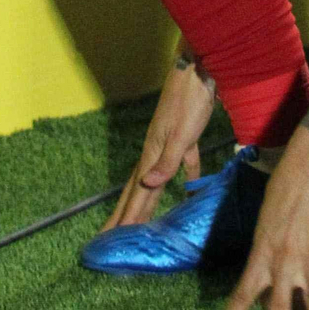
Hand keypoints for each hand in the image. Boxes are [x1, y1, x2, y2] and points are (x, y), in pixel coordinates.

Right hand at [105, 49, 217, 229]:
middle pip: (138, 189)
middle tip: (111, 238)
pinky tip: (188, 190)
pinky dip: (184, 179)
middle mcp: (155, 152)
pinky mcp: (185, 138)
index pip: (138, 192)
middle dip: (125, 214)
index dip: (129, 215)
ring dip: (146, 201)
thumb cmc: (189, 101)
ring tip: (138, 220)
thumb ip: (168, 161)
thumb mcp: (181, 133)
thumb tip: (147, 185)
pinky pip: (181, 165)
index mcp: (153, 153)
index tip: (115, 239)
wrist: (197, 70)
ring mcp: (169, 144)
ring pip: (155, 180)